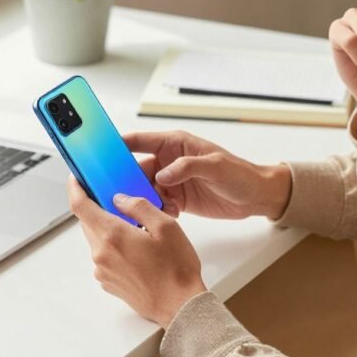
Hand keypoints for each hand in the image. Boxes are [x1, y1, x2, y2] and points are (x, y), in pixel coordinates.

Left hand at [67, 178, 206, 327]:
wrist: (179, 306)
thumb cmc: (176, 270)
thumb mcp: (165, 226)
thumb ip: (139, 206)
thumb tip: (120, 198)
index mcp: (113, 235)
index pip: (80, 206)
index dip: (75, 188)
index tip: (76, 179)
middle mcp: (102, 253)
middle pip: (88, 222)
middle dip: (98, 208)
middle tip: (116, 199)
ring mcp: (103, 270)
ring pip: (97, 239)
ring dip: (109, 229)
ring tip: (136, 229)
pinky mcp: (108, 282)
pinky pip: (104, 257)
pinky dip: (114, 247)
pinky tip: (137, 250)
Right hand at [123, 131, 291, 219]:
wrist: (256, 196)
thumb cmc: (240, 173)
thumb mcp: (216, 166)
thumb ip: (188, 167)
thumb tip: (163, 175)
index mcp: (175, 144)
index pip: (139, 140)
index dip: (118, 145)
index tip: (100, 154)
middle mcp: (169, 161)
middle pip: (137, 168)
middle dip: (127, 180)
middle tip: (118, 192)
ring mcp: (172, 181)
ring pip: (145, 189)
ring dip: (143, 199)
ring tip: (146, 208)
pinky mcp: (177, 199)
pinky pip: (157, 205)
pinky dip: (157, 211)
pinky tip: (167, 215)